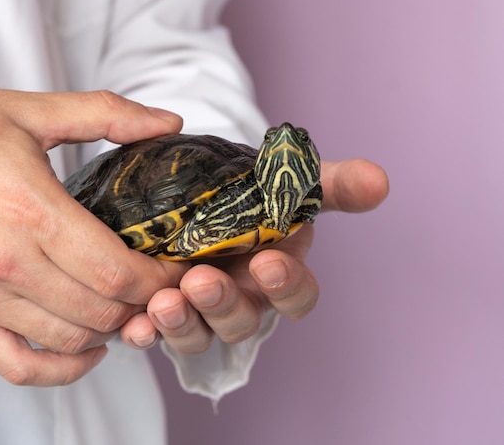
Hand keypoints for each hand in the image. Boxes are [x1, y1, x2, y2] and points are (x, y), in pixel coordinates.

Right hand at [0, 86, 187, 384]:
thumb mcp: (28, 111)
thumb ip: (105, 114)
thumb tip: (166, 121)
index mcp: (28, 208)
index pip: (115, 270)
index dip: (158, 277)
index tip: (175, 267)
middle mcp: (5, 262)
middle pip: (101, 309)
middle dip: (144, 302)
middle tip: (160, 284)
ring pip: (70, 339)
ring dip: (112, 329)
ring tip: (129, 306)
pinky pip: (18, 366)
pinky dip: (62, 369)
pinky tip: (87, 350)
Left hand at [120, 158, 388, 352]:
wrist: (198, 190)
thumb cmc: (250, 191)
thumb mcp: (288, 181)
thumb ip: (332, 183)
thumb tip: (380, 180)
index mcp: (277, 274)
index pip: (296, 295)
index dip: (286, 285)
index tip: (268, 261)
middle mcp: (242, 299)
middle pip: (241, 321)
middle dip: (223, 305)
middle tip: (200, 282)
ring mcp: (200, 310)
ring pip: (198, 334)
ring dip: (182, 324)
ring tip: (162, 304)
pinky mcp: (162, 309)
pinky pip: (155, 333)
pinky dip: (145, 333)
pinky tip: (133, 325)